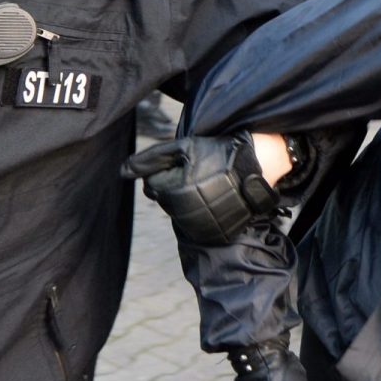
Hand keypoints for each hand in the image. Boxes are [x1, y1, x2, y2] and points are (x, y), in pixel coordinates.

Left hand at [123, 131, 278, 245]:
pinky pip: (194, 221)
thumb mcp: (183, 147)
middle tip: (198, 171)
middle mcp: (183, 214)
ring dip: (186, 197)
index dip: (165, 170)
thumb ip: (150, 159)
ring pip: (178, 210)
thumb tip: (122, 171)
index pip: (151, 185)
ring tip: (208, 183)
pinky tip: (215, 196)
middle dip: (173, 185)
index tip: (186, 163)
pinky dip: (200, 209)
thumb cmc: (219, 153)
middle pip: (163, 199)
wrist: (258, 168)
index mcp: (173, 192)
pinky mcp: (211, 232)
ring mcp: (198, 226)